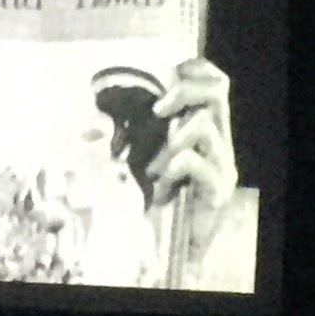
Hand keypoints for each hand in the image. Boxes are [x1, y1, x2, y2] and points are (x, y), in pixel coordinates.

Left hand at [145, 58, 237, 247]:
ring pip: (204, 126)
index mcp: (207, 126)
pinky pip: (195, 161)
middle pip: (217, 91)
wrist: (178, 247)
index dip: (194, 68)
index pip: (216, 80)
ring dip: (171, 141)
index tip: (166, 75)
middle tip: (158, 109)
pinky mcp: (220, 188)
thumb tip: (90, 121)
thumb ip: (132, 135)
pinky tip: (161, 189)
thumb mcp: (144, 156)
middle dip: (184, 91)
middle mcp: (221, 140)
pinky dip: (172, 168)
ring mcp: (224, 164)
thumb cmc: (158, 198)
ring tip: (153, 167)